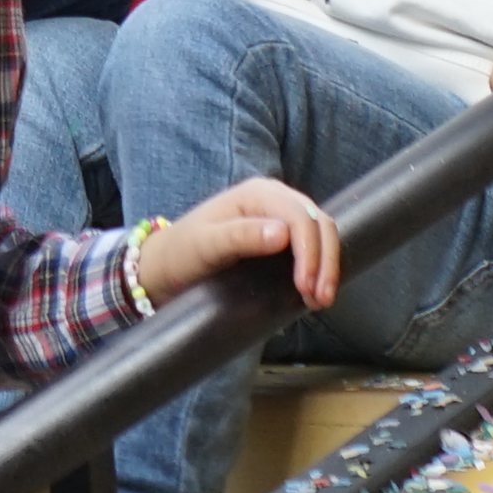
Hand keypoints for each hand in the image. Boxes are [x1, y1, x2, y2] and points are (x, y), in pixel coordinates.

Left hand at [136, 176, 341, 314]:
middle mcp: (273, 198)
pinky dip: (319, 265)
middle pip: (317, 222)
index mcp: (257, 193)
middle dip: (325, 260)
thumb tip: (283, 234)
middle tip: (321, 300)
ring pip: (320, 232)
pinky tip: (314, 289)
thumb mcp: (205, 245)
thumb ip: (240, 237)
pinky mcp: (281, 234)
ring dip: (326, 265)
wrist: (166, 265)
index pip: (300, 217)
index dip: (310, 252)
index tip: (306, 287)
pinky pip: (311, 244)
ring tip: (319, 299)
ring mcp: (279, 215)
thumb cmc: (182, 252)